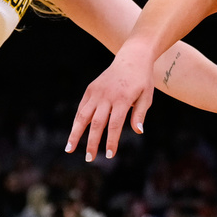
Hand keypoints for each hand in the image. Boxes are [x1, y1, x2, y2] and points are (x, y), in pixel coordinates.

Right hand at [66, 43, 154, 161]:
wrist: (132, 57)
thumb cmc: (142, 80)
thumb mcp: (147, 96)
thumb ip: (140, 114)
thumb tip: (138, 131)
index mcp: (122, 98)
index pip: (114, 125)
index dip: (111, 141)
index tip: (109, 155)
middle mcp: (107, 96)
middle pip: (96, 123)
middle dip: (91, 142)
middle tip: (89, 159)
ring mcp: (97, 92)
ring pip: (83, 115)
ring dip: (75, 133)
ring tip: (69, 149)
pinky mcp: (91, 89)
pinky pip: (82, 107)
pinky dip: (78, 121)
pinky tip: (74, 133)